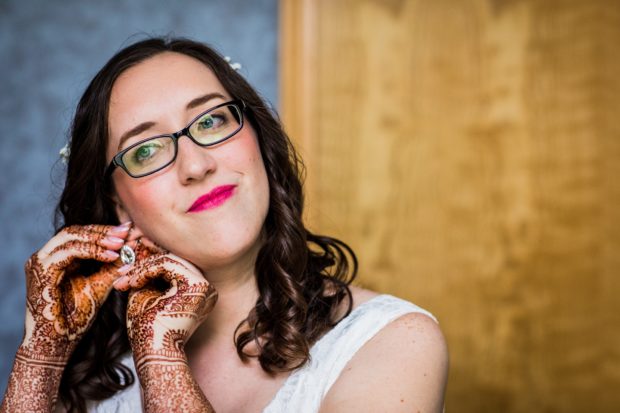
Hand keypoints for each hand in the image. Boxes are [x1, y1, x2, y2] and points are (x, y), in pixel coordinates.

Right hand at [0, 223, 130, 412]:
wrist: (57, 344)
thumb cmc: (76, 319)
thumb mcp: (100, 287)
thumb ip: (112, 267)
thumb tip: (133, 248)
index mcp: (57, 258)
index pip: (81, 234)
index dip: (105, 230)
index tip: (129, 229)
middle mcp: (46, 256)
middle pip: (76, 231)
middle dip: (103, 231)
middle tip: (127, 232)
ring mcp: (40, 262)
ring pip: (71, 236)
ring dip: (99, 238)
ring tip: (121, 243)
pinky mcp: (41, 271)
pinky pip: (68, 252)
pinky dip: (91, 251)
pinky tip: (110, 255)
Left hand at [114, 242, 217, 373]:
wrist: (153, 353)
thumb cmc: (148, 330)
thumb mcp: (146, 294)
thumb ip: (146, 272)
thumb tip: (138, 246)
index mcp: (197, 291)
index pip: (177, 264)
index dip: (154, 254)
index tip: (134, 250)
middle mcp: (206, 288)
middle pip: (176, 258)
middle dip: (148, 255)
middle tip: (125, 256)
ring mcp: (204, 287)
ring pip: (171, 259)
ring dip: (142, 266)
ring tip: (123, 278)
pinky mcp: (196, 286)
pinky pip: (168, 264)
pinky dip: (146, 270)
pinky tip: (132, 282)